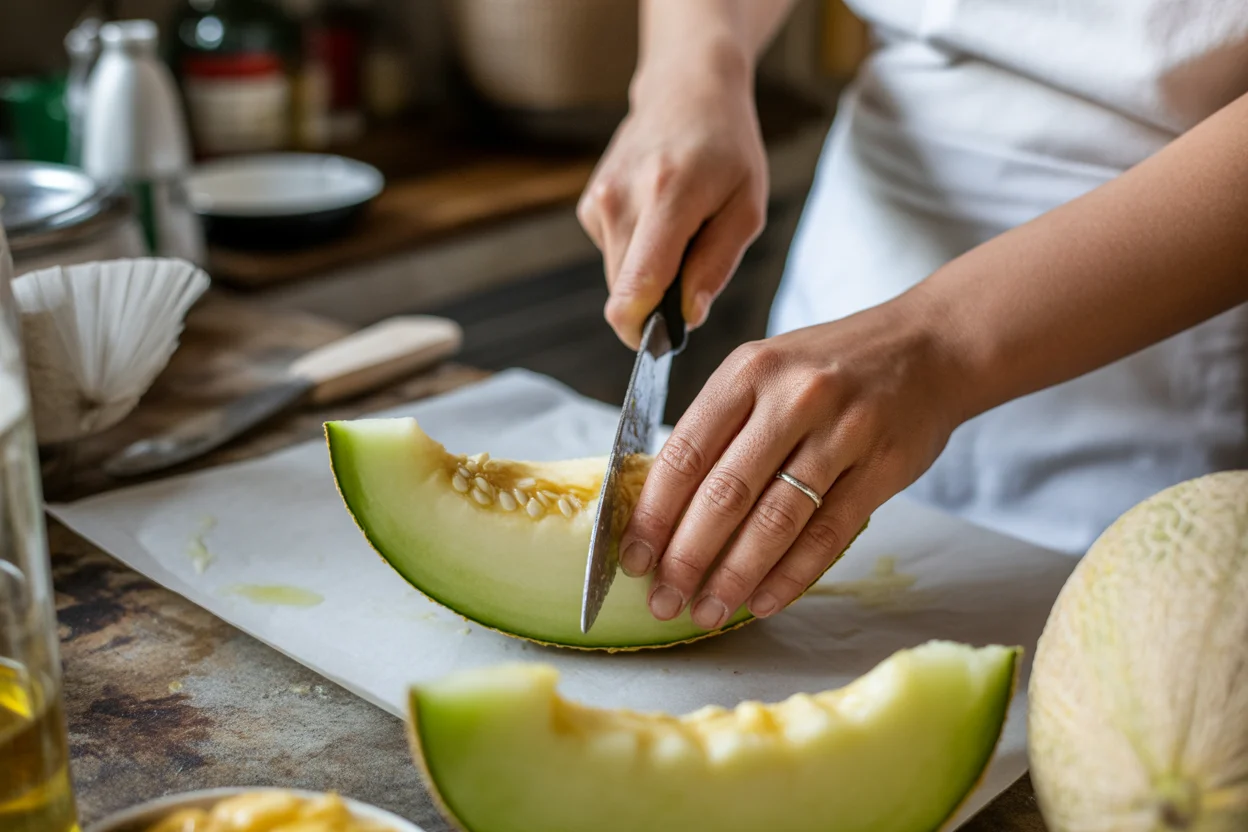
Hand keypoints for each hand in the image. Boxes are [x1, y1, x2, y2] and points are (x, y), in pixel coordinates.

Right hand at [576, 58, 767, 348]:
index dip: (642, 329)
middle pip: (625, 292)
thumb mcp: (745, 207)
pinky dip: (637, 253)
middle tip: (693, 274)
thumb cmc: (727, 148)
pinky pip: (614, 256)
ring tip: (679, 234)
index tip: (658, 346)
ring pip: (618, 279)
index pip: (637, 284)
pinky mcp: (588, 206)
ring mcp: (598, 200)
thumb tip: (688, 317)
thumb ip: (716, 266)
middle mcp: (621, 199)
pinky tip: (657, 219)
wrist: (685, 91)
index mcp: (667, 197)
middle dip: (656, 304)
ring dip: (649, 276)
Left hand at [619, 293, 966, 628]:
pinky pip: (828, 534)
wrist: (930, 347)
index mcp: (747, 372)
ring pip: (775, 521)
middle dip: (686, 558)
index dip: (653, 514)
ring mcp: (842, 432)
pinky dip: (790, 575)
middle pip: (724, 494)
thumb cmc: (830, 367)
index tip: (631, 559)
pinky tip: (761, 601)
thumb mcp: (764, 372)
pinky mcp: (882, 467)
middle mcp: (791, 397)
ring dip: (734, 577)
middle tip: (662, 600)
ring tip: (707, 612)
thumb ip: (719, 428)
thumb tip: (662, 509)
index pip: (685, 453)